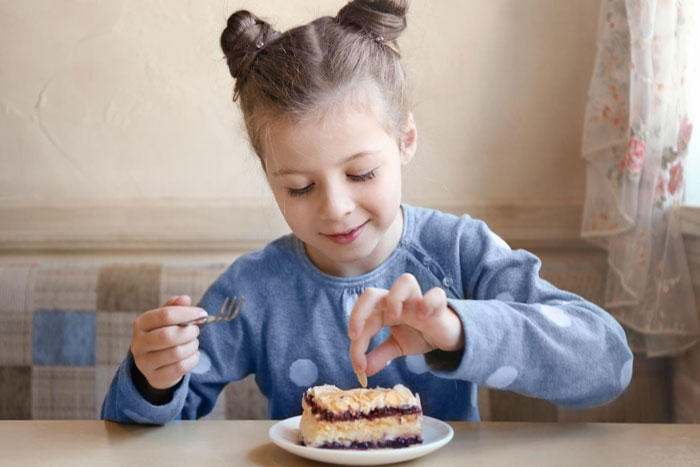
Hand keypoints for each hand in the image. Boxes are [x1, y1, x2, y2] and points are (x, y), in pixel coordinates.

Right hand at [130, 295, 206, 389]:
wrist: (156, 365)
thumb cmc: (164, 335)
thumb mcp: (167, 319)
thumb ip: (175, 307)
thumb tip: (185, 298)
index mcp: (141, 324)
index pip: (165, 315)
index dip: (187, 313)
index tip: (202, 313)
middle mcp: (138, 343)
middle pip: (168, 336)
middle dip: (189, 332)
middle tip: (196, 331)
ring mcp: (144, 363)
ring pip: (176, 353)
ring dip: (192, 346)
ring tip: (193, 343)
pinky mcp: (155, 377)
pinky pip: (180, 368)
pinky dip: (192, 359)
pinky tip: (192, 355)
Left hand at [348, 273, 463, 377]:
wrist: (446, 335)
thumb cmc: (419, 334)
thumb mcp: (396, 346)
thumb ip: (379, 356)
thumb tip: (363, 373)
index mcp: (385, 310)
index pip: (364, 320)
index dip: (357, 344)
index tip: (358, 366)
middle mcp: (399, 301)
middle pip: (372, 293)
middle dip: (359, 312)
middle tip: (357, 335)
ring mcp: (418, 300)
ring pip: (405, 281)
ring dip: (394, 298)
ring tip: (394, 318)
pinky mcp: (439, 305)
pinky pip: (437, 294)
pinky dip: (429, 303)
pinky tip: (425, 318)